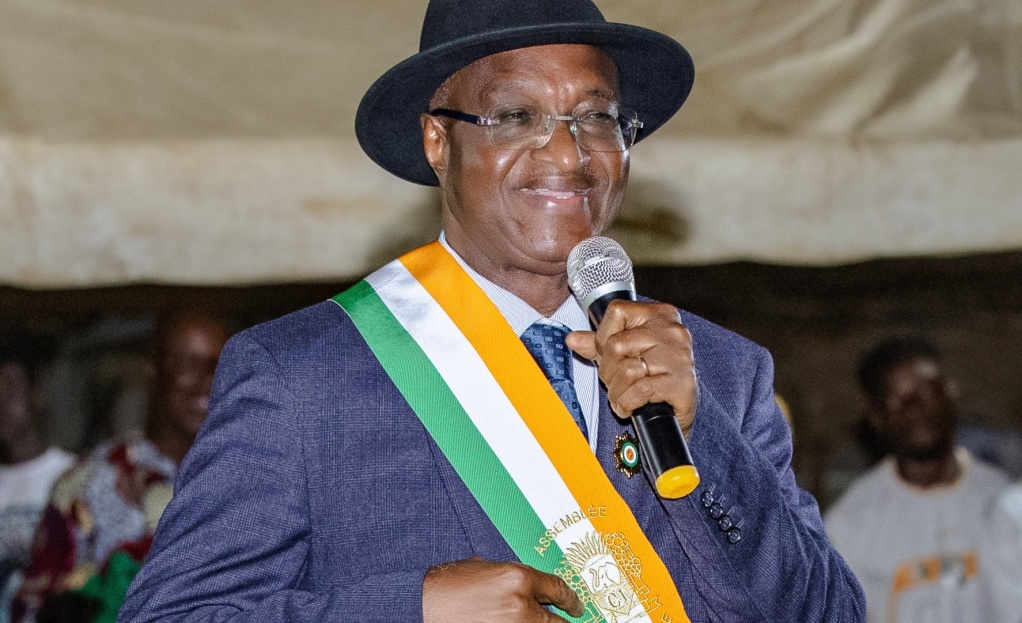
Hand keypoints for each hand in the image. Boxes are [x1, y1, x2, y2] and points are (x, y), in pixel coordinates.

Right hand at [422, 557, 583, 622]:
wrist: (421, 606)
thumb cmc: (446, 586)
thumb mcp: (483, 568)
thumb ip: (510, 576)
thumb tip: (530, 588)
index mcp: (517, 578)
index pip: (558, 589)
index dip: (571, 600)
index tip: (576, 606)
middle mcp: (519, 604)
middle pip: (556, 621)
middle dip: (559, 621)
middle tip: (563, 621)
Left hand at [565, 300, 696, 434]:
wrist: (679, 410)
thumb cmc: (654, 377)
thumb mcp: (626, 354)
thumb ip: (599, 344)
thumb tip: (572, 339)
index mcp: (659, 315)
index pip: (617, 311)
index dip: (602, 337)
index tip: (607, 355)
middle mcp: (672, 331)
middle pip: (617, 344)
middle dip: (607, 370)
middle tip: (613, 383)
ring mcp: (679, 357)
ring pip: (627, 370)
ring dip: (616, 391)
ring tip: (620, 397)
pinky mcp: (682, 383)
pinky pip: (641, 390)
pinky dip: (627, 403)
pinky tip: (629, 407)